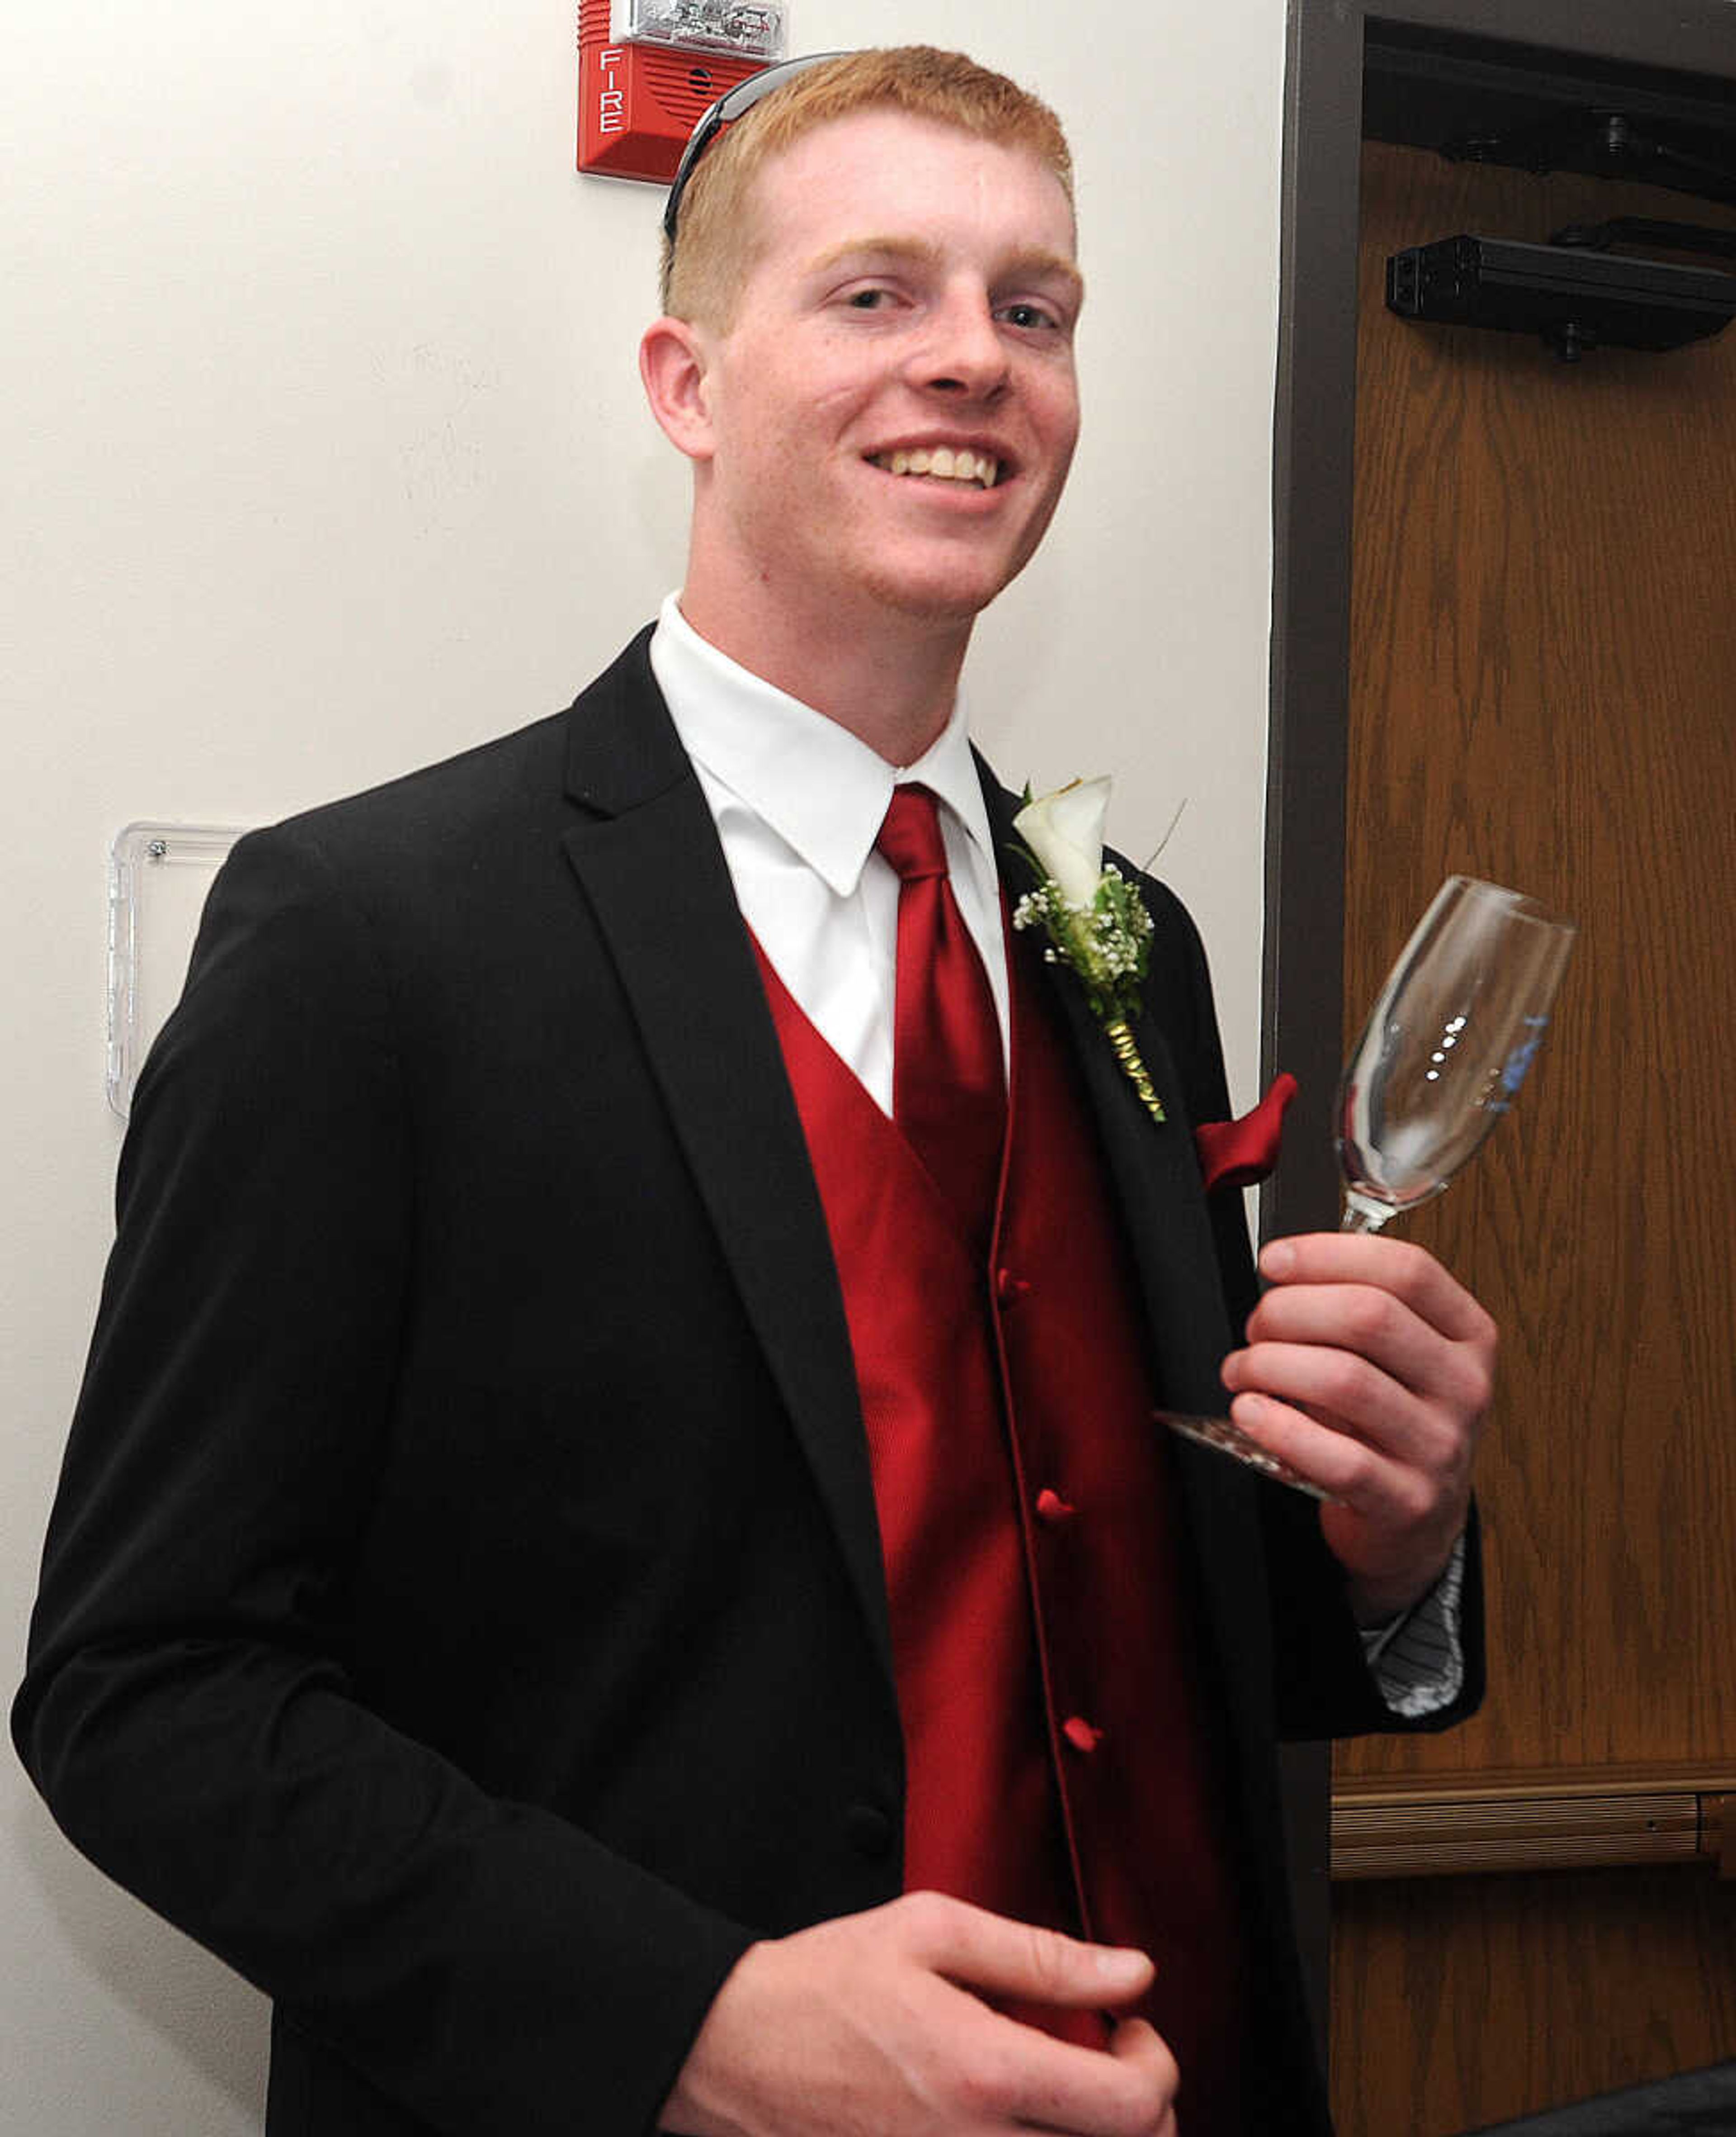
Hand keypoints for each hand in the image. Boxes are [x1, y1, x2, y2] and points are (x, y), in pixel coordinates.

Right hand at [659, 1891, 1178, 2136]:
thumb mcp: (932, 1931)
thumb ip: (1041, 1957)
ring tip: (1070, 2093)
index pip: (1133, 2108)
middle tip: (1110, 2061)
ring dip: (1095, 2135)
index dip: (1156, 2065)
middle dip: (1143, 2109)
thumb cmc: (826, 1985)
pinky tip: (1023, 2116)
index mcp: (985, 2073)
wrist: (735, 2052)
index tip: (1127, 2027)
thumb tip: (1131, 1972)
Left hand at [1220, 1232, 1496, 1620]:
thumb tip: (1285, 1265)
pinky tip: (1250, 1412)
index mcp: (1468, 1335)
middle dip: (1288, 1310)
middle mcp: (1464, 1387)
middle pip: (1368, 1317)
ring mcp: (1441, 1447)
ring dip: (1270, 1365)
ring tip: (1242, 1370)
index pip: (1406, 1270)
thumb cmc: (1390, 1423)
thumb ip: (1357, 1304)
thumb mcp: (1397, 1357)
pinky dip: (1279, 1428)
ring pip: (1344, 1380)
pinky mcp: (1406, 1500)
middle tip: (1255, 1326)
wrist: (1415, 1522)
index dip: (1328, 1255)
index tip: (1274, 1260)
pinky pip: (1337, 1457)